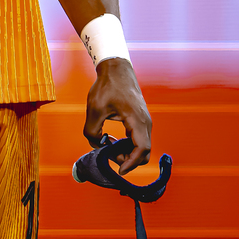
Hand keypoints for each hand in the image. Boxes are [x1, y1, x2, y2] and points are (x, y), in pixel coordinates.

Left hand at [83, 58, 151, 174]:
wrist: (116, 68)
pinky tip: (114, 140)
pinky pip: (139, 139)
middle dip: (128, 159)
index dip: (131, 163)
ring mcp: (145, 120)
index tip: (118, 170)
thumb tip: (97, 145)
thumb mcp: (95, 109)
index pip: (141, 150)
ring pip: (142, 146)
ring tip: (109, 146)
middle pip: (144, 152)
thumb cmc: (107, 86)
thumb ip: (92, 131)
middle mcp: (146, 122)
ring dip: (127, 152)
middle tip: (110, 154)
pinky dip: (128, 145)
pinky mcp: (141, 119)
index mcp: (137, 120)